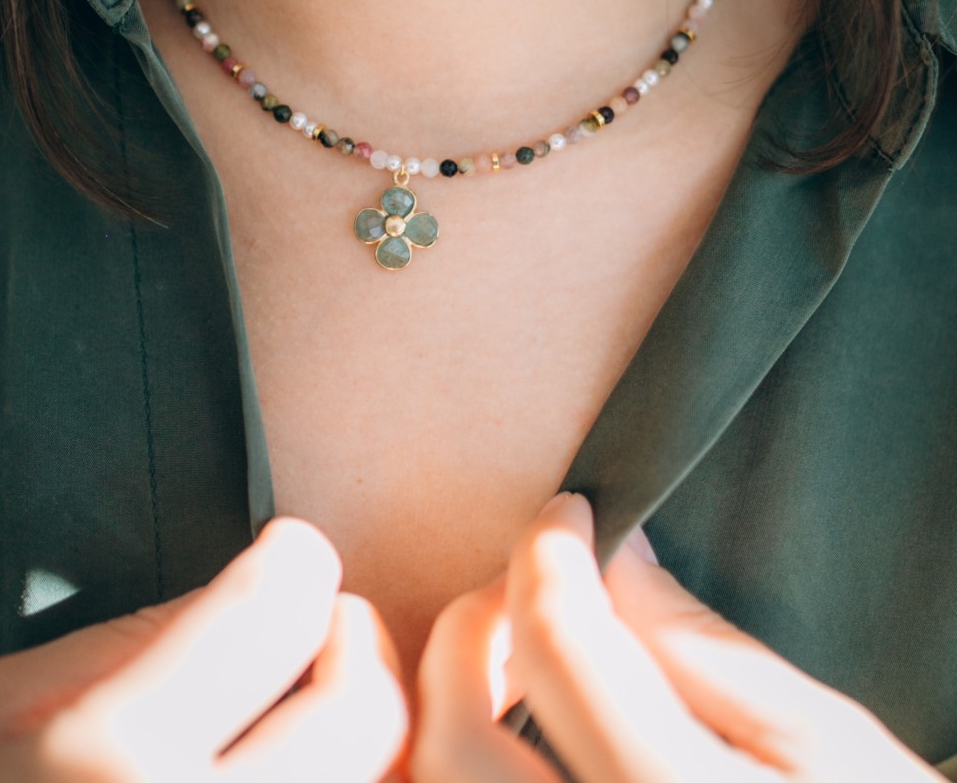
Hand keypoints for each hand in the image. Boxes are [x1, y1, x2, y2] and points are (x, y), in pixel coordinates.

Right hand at [0, 516, 406, 781]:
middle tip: (322, 625)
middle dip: (352, 642)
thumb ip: (131, 642)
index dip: (293, 558)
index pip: (275, 612)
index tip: (290, 553)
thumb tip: (250, 593)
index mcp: (111, 765)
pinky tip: (296, 772)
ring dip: (360, 739)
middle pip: (363, 712)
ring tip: (317, 714)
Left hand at [414, 493, 936, 782]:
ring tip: (505, 663)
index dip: (548, 551)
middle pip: (455, 740)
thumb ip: (704, 650)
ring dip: (443, 710)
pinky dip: (458, 766)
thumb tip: (612, 553)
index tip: (566, 514)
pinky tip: (503, 737)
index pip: (555, 645)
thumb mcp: (828, 742)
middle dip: (470, 632)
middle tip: (525, 588)